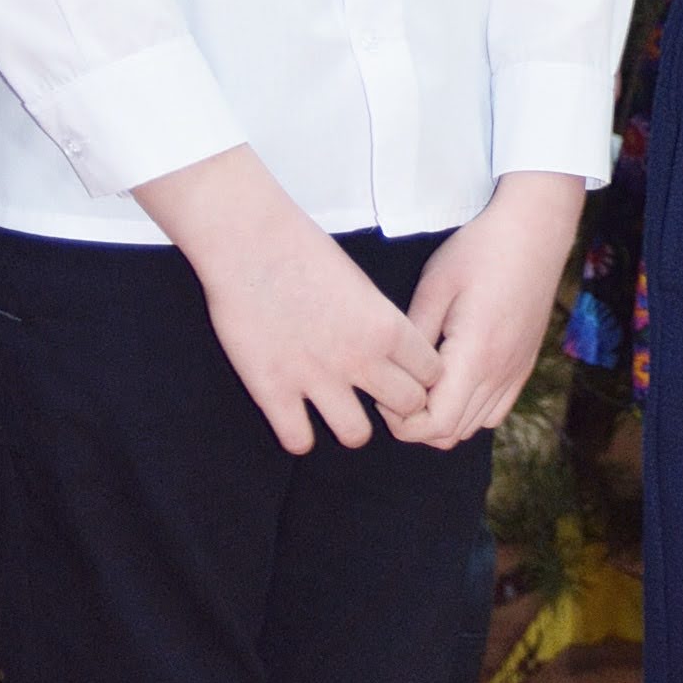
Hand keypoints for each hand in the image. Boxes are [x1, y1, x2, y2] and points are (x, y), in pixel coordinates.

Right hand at [136, 145, 440, 454]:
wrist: (249, 241)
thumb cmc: (305, 251)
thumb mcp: (363, 285)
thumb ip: (381, 325)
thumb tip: (392, 354)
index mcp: (388, 328)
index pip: (433, 375)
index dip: (421, 377)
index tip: (405, 373)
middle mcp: (360, 359)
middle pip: (408, 408)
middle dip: (396, 406)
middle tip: (375, 396)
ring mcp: (316, 378)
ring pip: (356, 435)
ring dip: (350, 426)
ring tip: (337, 410)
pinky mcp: (272, 389)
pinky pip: (298, 440)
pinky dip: (299, 435)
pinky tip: (296, 417)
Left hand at [395, 171, 585, 447]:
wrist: (535, 231)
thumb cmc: (480, 250)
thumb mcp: (435, 286)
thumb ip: (414, 336)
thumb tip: (393, 374)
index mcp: (475, 355)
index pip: (435, 425)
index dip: (402, 423)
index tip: (386, 388)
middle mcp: (499, 373)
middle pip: (451, 434)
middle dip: (415, 423)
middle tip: (397, 384)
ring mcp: (515, 372)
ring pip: (473, 428)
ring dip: (442, 418)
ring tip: (422, 383)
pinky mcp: (524, 366)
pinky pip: (494, 412)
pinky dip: (469, 411)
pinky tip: (453, 381)